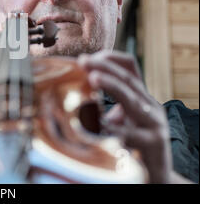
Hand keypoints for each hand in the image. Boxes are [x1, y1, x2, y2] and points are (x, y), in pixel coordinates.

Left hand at [78, 50, 172, 182]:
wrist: (158, 178)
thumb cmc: (136, 148)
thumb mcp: (123, 122)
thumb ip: (107, 108)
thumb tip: (78, 95)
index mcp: (142, 99)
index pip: (130, 68)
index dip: (110, 59)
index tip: (86, 58)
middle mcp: (151, 108)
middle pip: (129, 80)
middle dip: (105, 68)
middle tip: (83, 62)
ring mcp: (155, 126)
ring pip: (134, 101)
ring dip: (112, 86)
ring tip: (93, 78)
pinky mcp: (154, 145)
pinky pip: (133, 135)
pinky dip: (115, 127)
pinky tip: (100, 122)